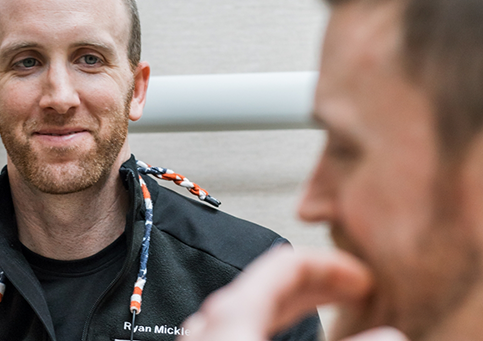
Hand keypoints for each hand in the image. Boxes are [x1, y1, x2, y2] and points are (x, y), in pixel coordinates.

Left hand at [179, 246, 407, 340]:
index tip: (361, 275)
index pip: (286, 262)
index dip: (331, 264)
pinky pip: (243, 324)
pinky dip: (274, 320)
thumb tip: (389, 334)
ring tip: (327, 305)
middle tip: (353, 287)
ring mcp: (206, 337)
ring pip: (255, 304)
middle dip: (318, 281)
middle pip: (271, 280)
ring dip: (297, 301)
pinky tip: (286, 331)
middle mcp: (215, 319)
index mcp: (234, 310)